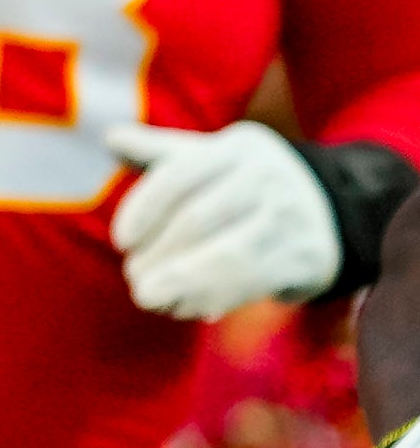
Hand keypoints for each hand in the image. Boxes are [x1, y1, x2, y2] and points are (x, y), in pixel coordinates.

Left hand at [106, 120, 339, 319]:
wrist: (335, 211)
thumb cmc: (249, 185)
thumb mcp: (213, 159)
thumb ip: (162, 154)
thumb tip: (111, 138)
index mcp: (237, 148)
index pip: (179, 176)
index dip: (143, 210)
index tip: (121, 242)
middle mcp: (268, 177)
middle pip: (198, 220)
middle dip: (157, 254)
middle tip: (134, 277)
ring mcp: (291, 217)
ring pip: (225, 256)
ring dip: (179, 282)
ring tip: (148, 297)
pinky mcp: (307, 256)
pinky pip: (252, 282)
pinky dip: (212, 298)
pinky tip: (185, 308)